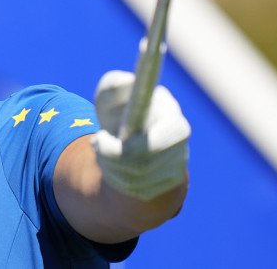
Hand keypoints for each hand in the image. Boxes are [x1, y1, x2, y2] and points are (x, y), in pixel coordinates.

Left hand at [91, 70, 190, 200]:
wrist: (131, 139)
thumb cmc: (121, 111)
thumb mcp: (112, 95)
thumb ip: (114, 85)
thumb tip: (123, 85)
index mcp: (173, 119)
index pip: (162, 140)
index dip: (131, 145)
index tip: (101, 137)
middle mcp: (180, 145)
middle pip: (143, 164)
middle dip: (111, 156)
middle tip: (96, 141)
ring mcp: (177, 168)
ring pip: (135, 180)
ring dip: (109, 166)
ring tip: (103, 149)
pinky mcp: (168, 187)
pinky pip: (135, 191)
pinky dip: (116, 179)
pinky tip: (115, 165)